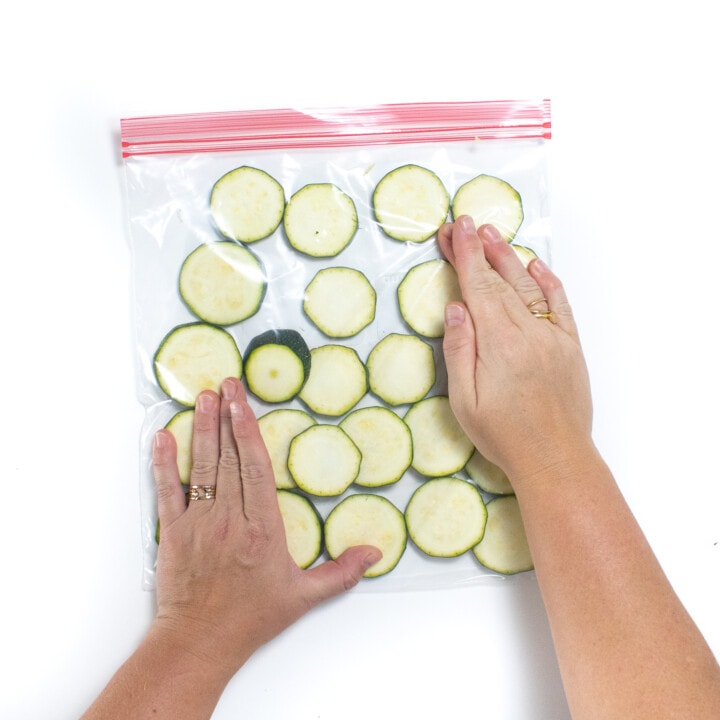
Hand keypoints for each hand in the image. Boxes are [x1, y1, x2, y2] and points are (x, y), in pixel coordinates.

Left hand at [151, 377, 380, 678]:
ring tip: (203, 398)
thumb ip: (340, 572)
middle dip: (227, 417)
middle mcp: (230, 520)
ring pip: (202, 467)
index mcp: (263, 529)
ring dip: (202, 430)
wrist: (200, 642)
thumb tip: (375, 553)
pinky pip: (167, 491)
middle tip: (225, 384)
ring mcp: (199, 524)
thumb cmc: (251, 618)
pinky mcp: (173, 532)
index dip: (249, 431)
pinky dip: (164, 463)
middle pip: (229, 458)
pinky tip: (163, 436)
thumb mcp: (303, 597)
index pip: (256, 468)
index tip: (243, 402)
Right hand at [439, 216, 593, 483]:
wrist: (555, 457)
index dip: (465, 255)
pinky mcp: (570, 346)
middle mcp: (528, 331)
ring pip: (528, 287)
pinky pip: (560, 305)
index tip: (455, 229)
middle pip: (499, 281)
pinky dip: (548, 282)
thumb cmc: (503, 434)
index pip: (478, 287)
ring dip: (509, 258)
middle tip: (464, 225)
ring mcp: (553, 336)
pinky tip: (535, 266)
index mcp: (498, 342)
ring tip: (492, 235)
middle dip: (479, 250)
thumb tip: (455, 307)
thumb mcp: (465, 400)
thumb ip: (459, 350)